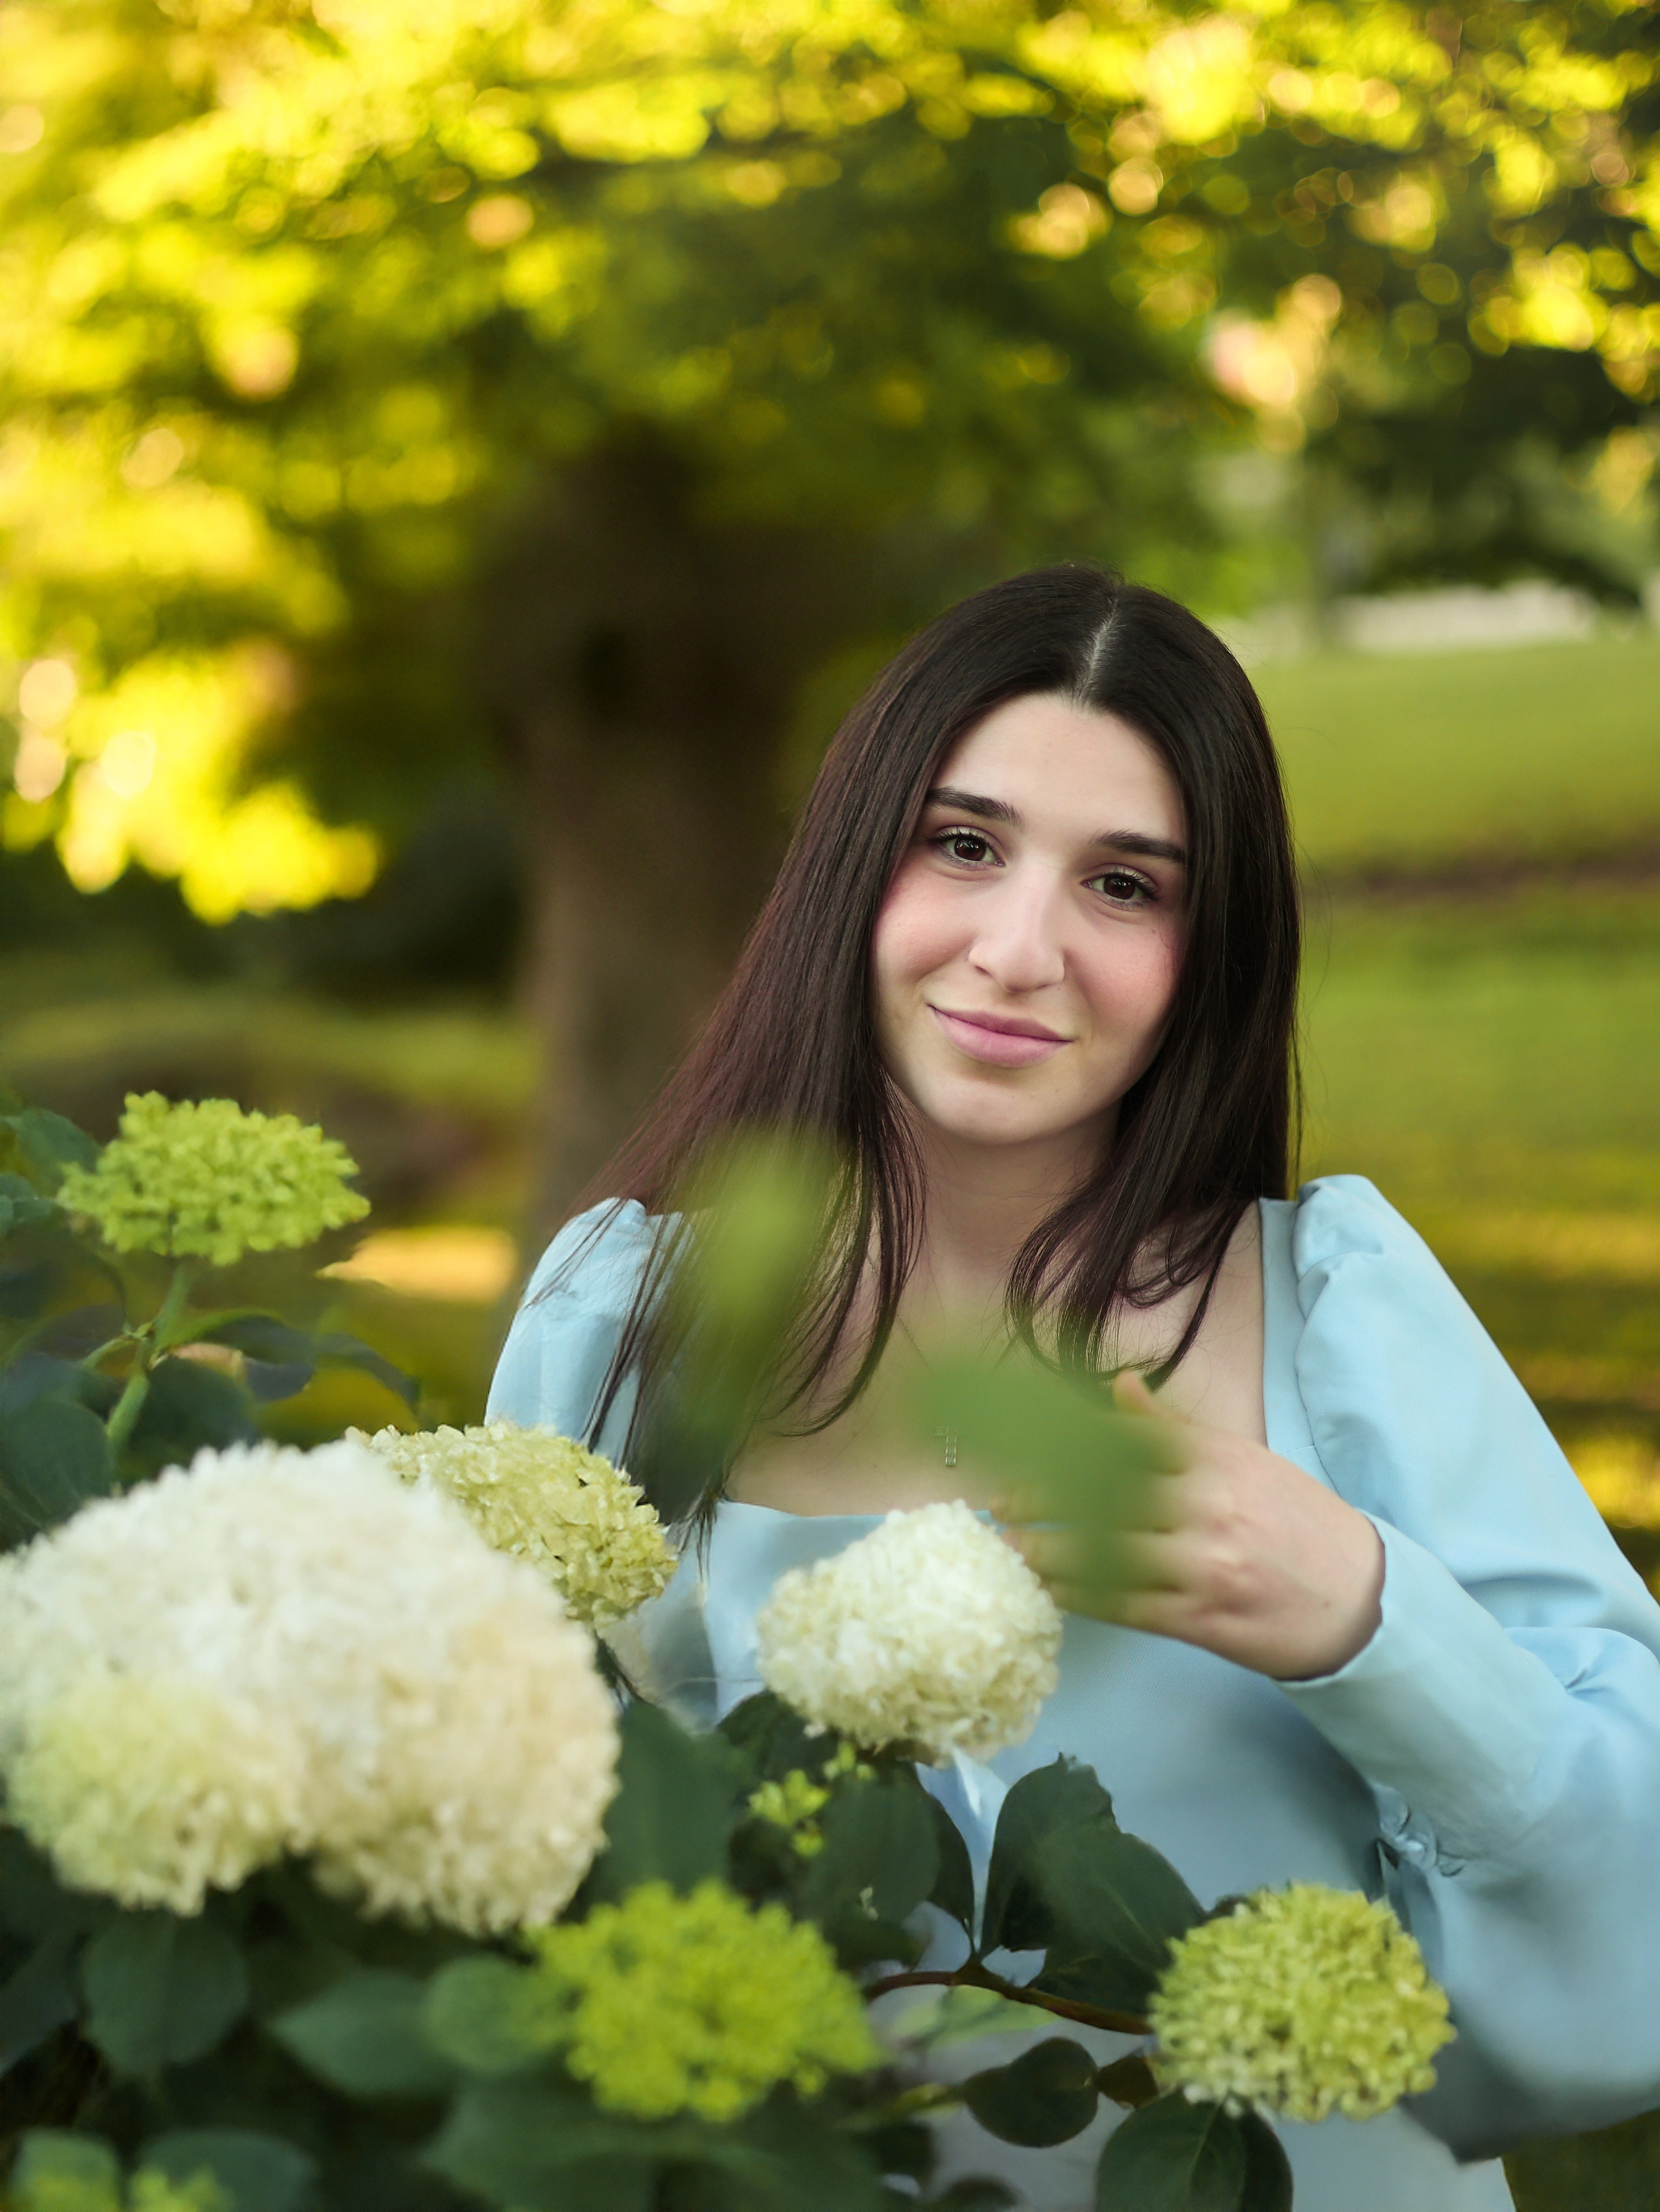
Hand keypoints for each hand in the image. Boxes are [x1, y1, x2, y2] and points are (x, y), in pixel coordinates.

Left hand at [997, 1374, 1383, 1681]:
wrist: (1358, 1599)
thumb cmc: (1295, 1522)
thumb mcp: (1244, 1458)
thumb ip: (1175, 1430)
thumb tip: (1119, 1387)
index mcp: (1215, 1458)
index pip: (1123, 1439)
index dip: (1061, 1443)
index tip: (1019, 1447)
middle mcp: (1206, 1504)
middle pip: (1102, 1494)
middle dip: (1042, 1497)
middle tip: (1001, 1502)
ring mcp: (1203, 1563)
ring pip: (1104, 1554)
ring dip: (1049, 1552)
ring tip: (1012, 1549)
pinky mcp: (1201, 1616)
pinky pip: (1124, 1605)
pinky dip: (1081, 1596)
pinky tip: (1051, 1590)